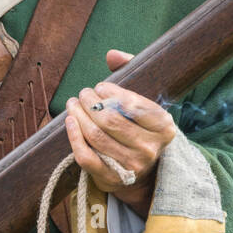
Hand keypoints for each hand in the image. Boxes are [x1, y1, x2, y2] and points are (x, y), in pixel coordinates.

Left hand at [63, 49, 176, 215]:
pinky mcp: (111, 178)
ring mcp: (131, 166)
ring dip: (79, 116)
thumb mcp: (144, 102)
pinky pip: (86, 157)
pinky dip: (74, 137)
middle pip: (111, 121)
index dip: (111, 93)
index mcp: (163, 128)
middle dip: (90, 103)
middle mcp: (149, 149)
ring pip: (96, 137)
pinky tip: (69, 121)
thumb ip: (132, 72)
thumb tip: (112, 54)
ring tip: (72, 103)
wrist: (144, 173)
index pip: (133, 106)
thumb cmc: (141, 127)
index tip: (99, 87)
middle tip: (82, 94)